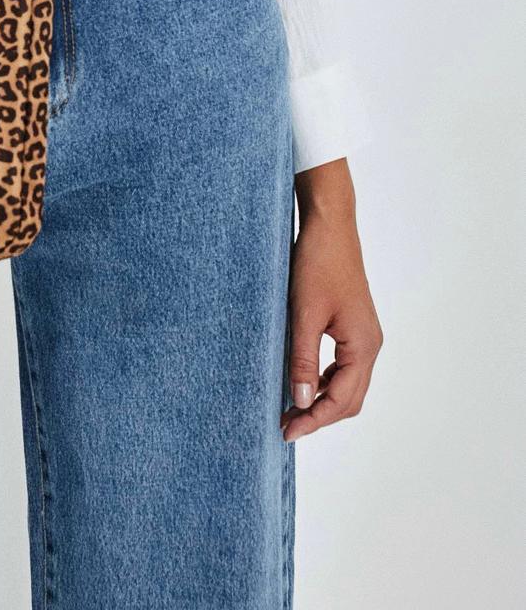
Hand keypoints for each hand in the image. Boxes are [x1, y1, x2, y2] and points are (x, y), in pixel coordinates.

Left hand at [282, 159, 382, 440]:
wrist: (329, 226)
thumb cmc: (318, 264)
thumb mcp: (304, 315)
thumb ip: (302, 360)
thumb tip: (300, 402)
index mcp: (364, 345)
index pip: (342, 400)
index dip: (314, 420)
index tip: (286, 430)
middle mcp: (370, 344)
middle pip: (350, 399)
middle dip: (320, 416)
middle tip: (286, 425)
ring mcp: (364, 335)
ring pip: (348, 384)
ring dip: (322, 400)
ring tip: (290, 409)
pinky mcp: (354, 326)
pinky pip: (343, 366)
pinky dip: (324, 381)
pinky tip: (301, 382)